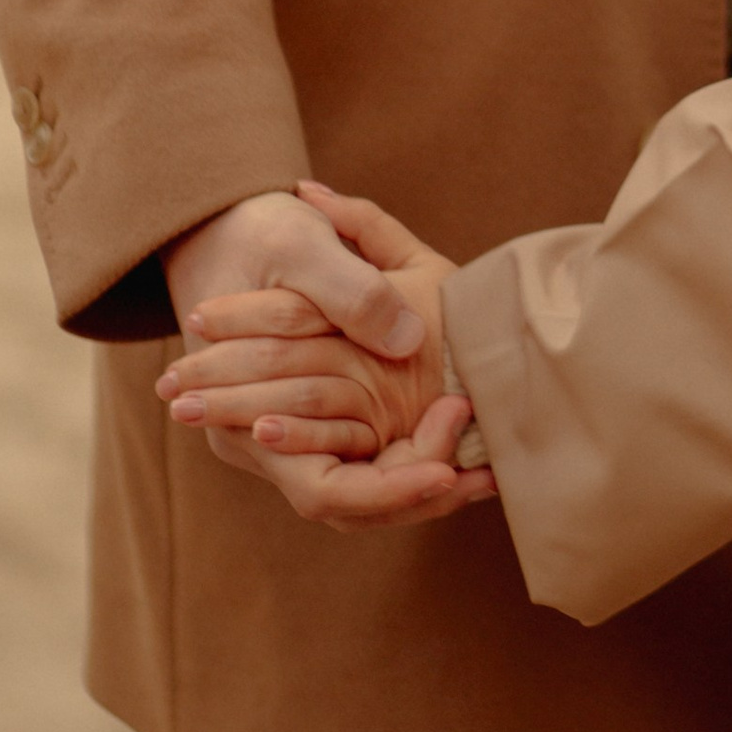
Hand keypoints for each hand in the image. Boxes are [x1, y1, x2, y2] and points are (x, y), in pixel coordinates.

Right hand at [158, 182, 496, 529]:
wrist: (240, 228)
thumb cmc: (262, 236)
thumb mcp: (299, 247)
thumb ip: (349, 291)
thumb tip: (404, 338)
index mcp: (249, 422)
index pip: (324, 490)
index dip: (385, 491)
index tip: (444, 470)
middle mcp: (271, 445)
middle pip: (355, 503)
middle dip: (421, 491)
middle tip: (483, 473)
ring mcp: (305, 434)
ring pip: (371, 492)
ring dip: (430, 484)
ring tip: (492, 475)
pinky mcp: (336, 417)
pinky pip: (380, 462)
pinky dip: (424, 463)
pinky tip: (480, 460)